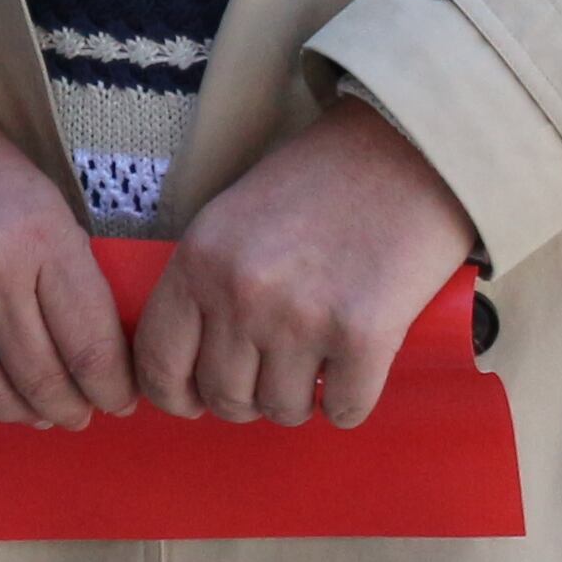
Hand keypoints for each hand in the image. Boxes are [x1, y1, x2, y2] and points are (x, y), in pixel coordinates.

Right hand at [0, 76, 130, 430]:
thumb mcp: (42, 199)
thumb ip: (67, 271)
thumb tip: (95, 350)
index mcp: (40, 237)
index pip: (92, 347)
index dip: (112, 388)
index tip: (118, 399)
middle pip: (44, 380)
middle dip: (69, 408)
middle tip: (77, 413)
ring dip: (18, 410)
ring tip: (31, 407)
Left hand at [134, 96, 475, 428]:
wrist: (402, 152)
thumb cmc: (317, 184)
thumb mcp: (231, 220)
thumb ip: (206, 283)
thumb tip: (193, 365)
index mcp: (198, 259)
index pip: (159, 361)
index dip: (174, 394)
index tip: (193, 401)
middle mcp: (241, 293)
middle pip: (224, 396)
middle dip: (246, 400)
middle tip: (271, 377)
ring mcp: (302, 318)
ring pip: (283, 409)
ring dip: (300, 401)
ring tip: (317, 365)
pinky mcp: (365, 336)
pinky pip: (344, 409)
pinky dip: (349, 403)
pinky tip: (354, 370)